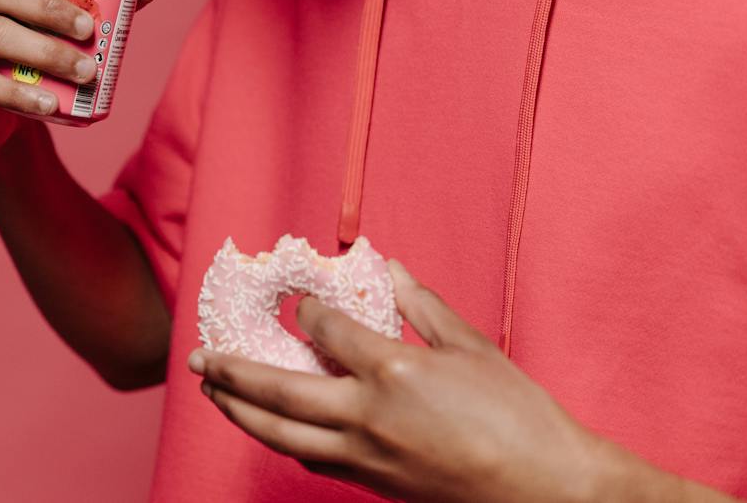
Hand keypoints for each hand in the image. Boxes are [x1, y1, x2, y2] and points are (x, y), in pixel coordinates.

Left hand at [187, 260, 607, 502]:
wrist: (549, 491)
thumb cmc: (520, 417)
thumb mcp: (472, 348)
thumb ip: (422, 305)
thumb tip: (389, 267)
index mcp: (393, 371)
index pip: (324, 332)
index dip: (305, 314)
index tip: (298, 305)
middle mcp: (367, 415)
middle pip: (277, 391)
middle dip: (229, 373)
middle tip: (197, 358)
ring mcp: (367, 456)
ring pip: (282, 435)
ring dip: (240, 412)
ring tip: (214, 393)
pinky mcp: (375, 484)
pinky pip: (312, 462)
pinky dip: (283, 442)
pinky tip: (272, 430)